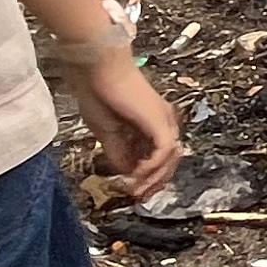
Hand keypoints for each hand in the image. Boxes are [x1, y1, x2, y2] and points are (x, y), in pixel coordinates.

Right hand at [68, 50, 184, 199]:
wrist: (96, 69)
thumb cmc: (98, 94)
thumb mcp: (107, 133)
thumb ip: (119, 153)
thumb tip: (127, 175)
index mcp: (151, 124)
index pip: (158, 158)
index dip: (147, 178)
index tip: (131, 192)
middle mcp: (164, 122)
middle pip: (169, 161)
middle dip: (154, 183)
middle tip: (138, 198)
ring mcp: (165, 120)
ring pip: (170, 159)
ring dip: (153, 179)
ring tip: (134, 190)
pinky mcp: (160, 120)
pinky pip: (164, 152)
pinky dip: (152, 168)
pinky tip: (135, 176)